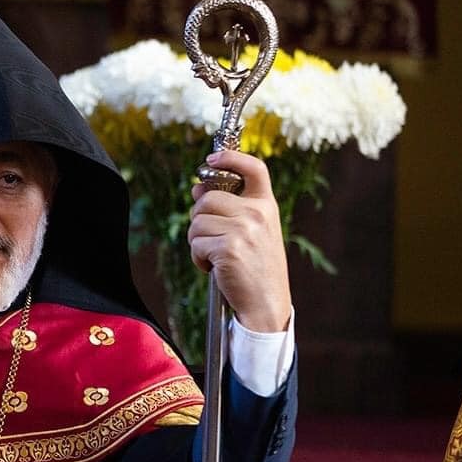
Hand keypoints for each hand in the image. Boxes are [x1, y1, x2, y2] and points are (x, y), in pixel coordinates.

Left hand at [188, 150, 292, 332]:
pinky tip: (214, 268)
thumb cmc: (255, 269)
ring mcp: (243, 230)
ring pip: (197, 221)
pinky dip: (198, 258)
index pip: (254, 168)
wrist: (266, 304)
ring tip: (215, 256)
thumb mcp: (251, 233)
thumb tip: (197, 187)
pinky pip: (195, 243)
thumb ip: (228, 209)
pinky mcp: (228, 249)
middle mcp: (257, 213)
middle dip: (199, 219)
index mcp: (266, 206)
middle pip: (207, 198)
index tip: (212, 159)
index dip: (231, 157)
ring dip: (197, 241)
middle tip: (211, 240)